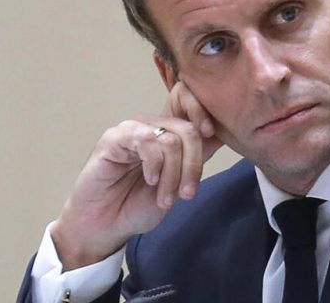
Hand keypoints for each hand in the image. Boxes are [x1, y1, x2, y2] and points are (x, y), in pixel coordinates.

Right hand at [51, 82, 223, 269]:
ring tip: (165, 198)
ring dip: (173, 174)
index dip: (204, 112)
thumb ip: (197, 158)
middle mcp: (152, 127)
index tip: (212, 134)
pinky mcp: (114, 139)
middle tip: (187, 194)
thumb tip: (222, 135)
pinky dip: (155, 164)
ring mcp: (133, 131)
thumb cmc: (138, 204)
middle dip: (193, 165)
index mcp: (168, 133)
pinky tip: (150, 180)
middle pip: (188, 129)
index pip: (188, 103)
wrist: (107, 226)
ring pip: (170, 139)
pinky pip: (146, 140)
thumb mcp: (179, 183)